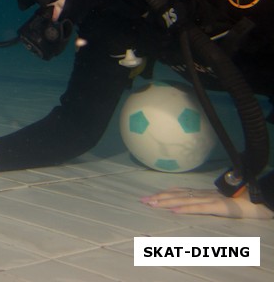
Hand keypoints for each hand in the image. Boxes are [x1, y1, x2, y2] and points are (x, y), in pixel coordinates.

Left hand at [140, 187, 273, 218]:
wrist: (259, 199)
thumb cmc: (240, 201)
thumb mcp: (218, 201)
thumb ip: (204, 200)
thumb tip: (188, 202)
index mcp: (202, 192)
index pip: (179, 191)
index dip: (163, 194)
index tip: (148, 197)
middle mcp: (203, 193)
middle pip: (177, 194)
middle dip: (159, 198)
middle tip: (142, 201)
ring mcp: (210, 199)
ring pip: (184, 200)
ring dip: (166, 202)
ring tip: (152, 204)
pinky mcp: (218, 207)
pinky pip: (199, 208)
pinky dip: (185, 209)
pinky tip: (174, 211)